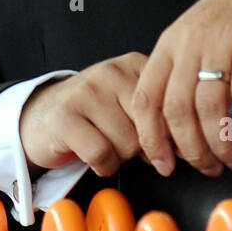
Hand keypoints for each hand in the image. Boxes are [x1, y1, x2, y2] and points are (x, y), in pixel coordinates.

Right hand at [19, 51, 173, 177]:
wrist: (41, 117)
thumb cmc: (95, 116)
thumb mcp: (129, 105)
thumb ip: (159, 116)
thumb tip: (190, 146)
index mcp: (133, 65)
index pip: (168, 105)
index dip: (169, 134)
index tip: (168, 148)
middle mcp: (110, 72)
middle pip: (149, 127)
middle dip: (143, 147)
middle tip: (127, 145)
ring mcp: (85, 92)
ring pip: (127, 143)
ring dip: (120, 156)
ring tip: (106, 144)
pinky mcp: (64, 117)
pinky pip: (101, 154)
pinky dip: (102, 166)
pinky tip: (94, 157)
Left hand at [130, 0, 231, 177]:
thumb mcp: (196, 36)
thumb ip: (183, 73)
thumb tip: (178, 125)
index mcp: (170, 45)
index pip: (146, 99)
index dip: (151, 138)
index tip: (163, 162)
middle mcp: (190, 44)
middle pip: (178, 111)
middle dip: (191, 151)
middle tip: (207, 168)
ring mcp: (221, 44)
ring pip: (210, 109)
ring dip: (221, 145)